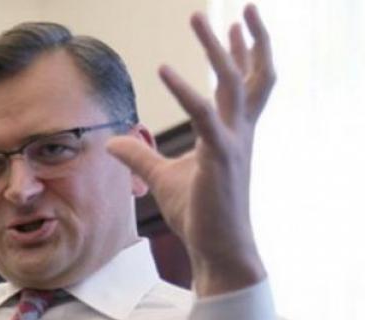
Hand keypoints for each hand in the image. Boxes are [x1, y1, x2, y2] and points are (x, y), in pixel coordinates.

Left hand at [108, 4, 274, 295]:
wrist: (218, 250)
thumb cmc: (198, 215)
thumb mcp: (162, 178)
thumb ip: (139, 157)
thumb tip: (113, 141)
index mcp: (233, 134)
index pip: (243, 84)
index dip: (242, 54)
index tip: (237, 24)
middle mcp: (240, 133)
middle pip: (251, 74)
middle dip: (248, 38)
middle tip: (243, 4)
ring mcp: (234, 143)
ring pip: (232, 83)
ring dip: (217, 48)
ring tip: (200, 17)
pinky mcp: (221, 158)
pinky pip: (203, 115)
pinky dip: (184, 90)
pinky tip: (163, 68)